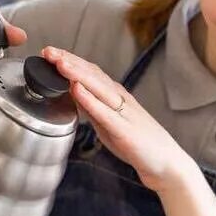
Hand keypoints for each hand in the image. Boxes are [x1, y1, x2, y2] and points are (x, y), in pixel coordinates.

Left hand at [42, 46, 195, 192]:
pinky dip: (90, 99)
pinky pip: (105, 112)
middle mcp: (120, 99)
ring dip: (77, 74)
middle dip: (69, 61)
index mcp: (115, 96)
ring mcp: (124, 113)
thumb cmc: (138, 144)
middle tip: (48, 51)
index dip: (70, 61)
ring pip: (98, 88)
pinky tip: (76, 90)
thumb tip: (72, 95)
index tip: (50, 53)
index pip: (90, 73)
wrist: (167, 163)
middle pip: (92, 75)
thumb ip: (92, 109)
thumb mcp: (109, 124)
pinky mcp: (125, 130)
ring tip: (59, 63)